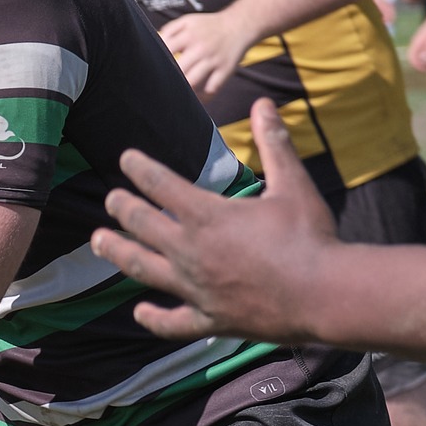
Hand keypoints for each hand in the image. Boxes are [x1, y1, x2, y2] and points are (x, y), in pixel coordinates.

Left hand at [90, 100, 337, 342]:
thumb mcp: (293, 184)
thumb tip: (264, 103)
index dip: (139, 168)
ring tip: (98, 242)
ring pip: (143, 269)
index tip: (126, 158)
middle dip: (123, 208)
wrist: (327, 296)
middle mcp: (191, 251)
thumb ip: (274, 144)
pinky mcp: (209, 319)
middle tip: (110, 199)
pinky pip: (172, 322)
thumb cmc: (311, 237)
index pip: (160, 184)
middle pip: (142, 224)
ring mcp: (196, 288)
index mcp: (208, 215)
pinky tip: (139, 312)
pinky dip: (153, 318)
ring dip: (118, 253)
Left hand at [158, 9, 256, 96]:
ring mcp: (213, 61)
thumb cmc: (211, 26)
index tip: (155, 67)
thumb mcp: (189, 20)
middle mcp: (201, 49)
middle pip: (179, 69)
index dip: (158, 60)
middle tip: (164, 83)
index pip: (167, 50)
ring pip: (193, 82)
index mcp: (189, 36)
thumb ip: (170, 29)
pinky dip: (202, 97)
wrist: (239, 25)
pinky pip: (212, 89)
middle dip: (169, 78)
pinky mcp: (225, 70)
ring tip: (177, 92)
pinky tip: (196, 97)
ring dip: (183, 90)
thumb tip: (156, 41)